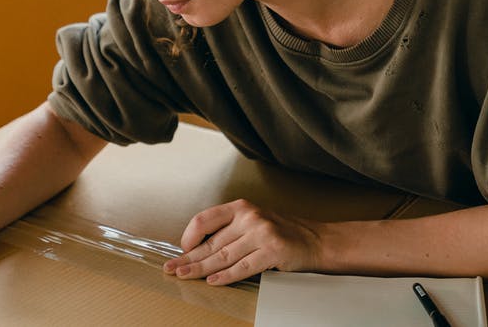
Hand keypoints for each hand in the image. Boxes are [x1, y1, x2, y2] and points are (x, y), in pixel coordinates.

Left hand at [162, 199, 322, 285]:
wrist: (315, 240)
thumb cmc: (280, 232)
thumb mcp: (253, 221)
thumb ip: (229, 229)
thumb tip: (198, 248)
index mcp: (241, 207)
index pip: (204, 220)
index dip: (189, 237)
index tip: (182, 250)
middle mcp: (249, 217)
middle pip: (211, 242)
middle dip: (189, 258)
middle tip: (172, 268)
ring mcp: (261, 233)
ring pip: (223, 256)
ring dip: (201, 269)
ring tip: (186, 275)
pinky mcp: (272, 251)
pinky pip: (243, 267)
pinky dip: (226, 276)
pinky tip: (213, 281)